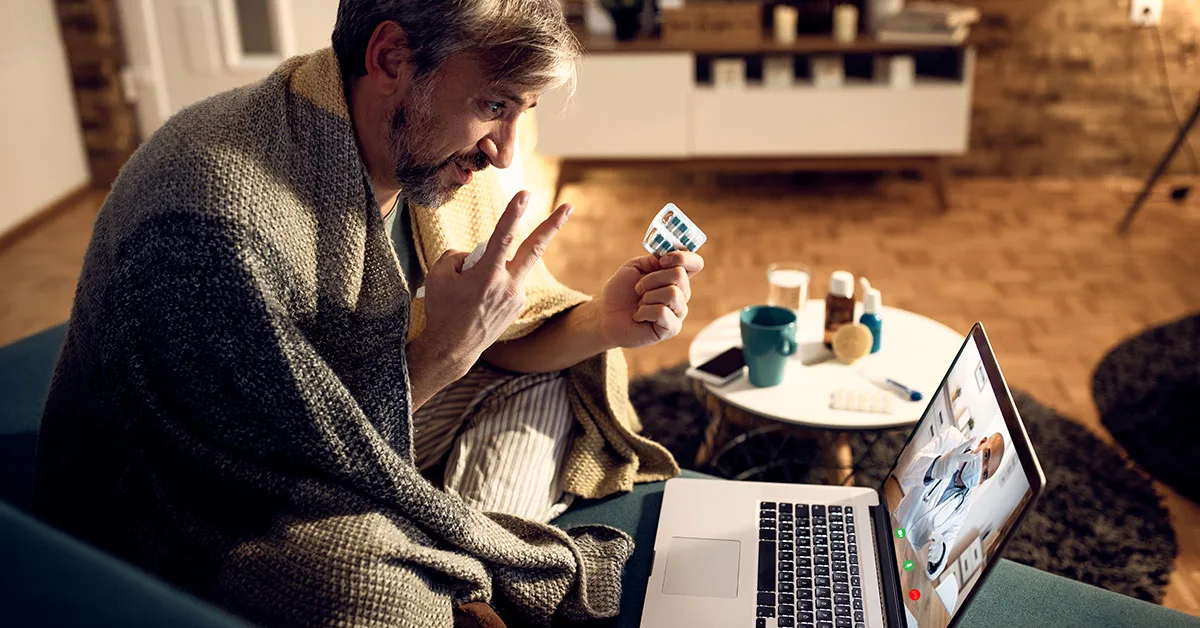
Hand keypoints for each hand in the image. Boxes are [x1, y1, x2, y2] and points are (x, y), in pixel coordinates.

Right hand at [416, 191, 571, 374]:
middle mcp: (507, 286)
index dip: (514, 214)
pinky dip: (492, 281)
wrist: (453, 348)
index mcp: (487, 276)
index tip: (525, 194)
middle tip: (568, 206)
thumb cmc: (442, 309)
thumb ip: (458, 254)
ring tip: (469, 292)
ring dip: (494, 266)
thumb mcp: (438, 275)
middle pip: (535, 248)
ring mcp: (516, 297)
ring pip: (510, 266)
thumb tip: (478, 253)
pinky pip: (506, 281)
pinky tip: (478, 300)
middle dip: (552, 225)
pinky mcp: (518, 305)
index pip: (503, 237)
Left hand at [598, 250, 703, 348]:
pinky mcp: (672, 328)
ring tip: (639, 304)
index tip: (663, 260)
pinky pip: (662, 312)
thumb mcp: (634, 267)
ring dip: (648, 296)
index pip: (695, 263)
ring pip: (672, 293)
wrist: (605, 315)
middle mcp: (681, 294)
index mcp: (675, 277)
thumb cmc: (620, 291)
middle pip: (680, 275)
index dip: (683, 257)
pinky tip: (639, 317)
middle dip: (652, 279)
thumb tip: (670, 256)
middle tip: (638, 288)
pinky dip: (644, 312)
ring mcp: (678, 312)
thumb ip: (654, 259)